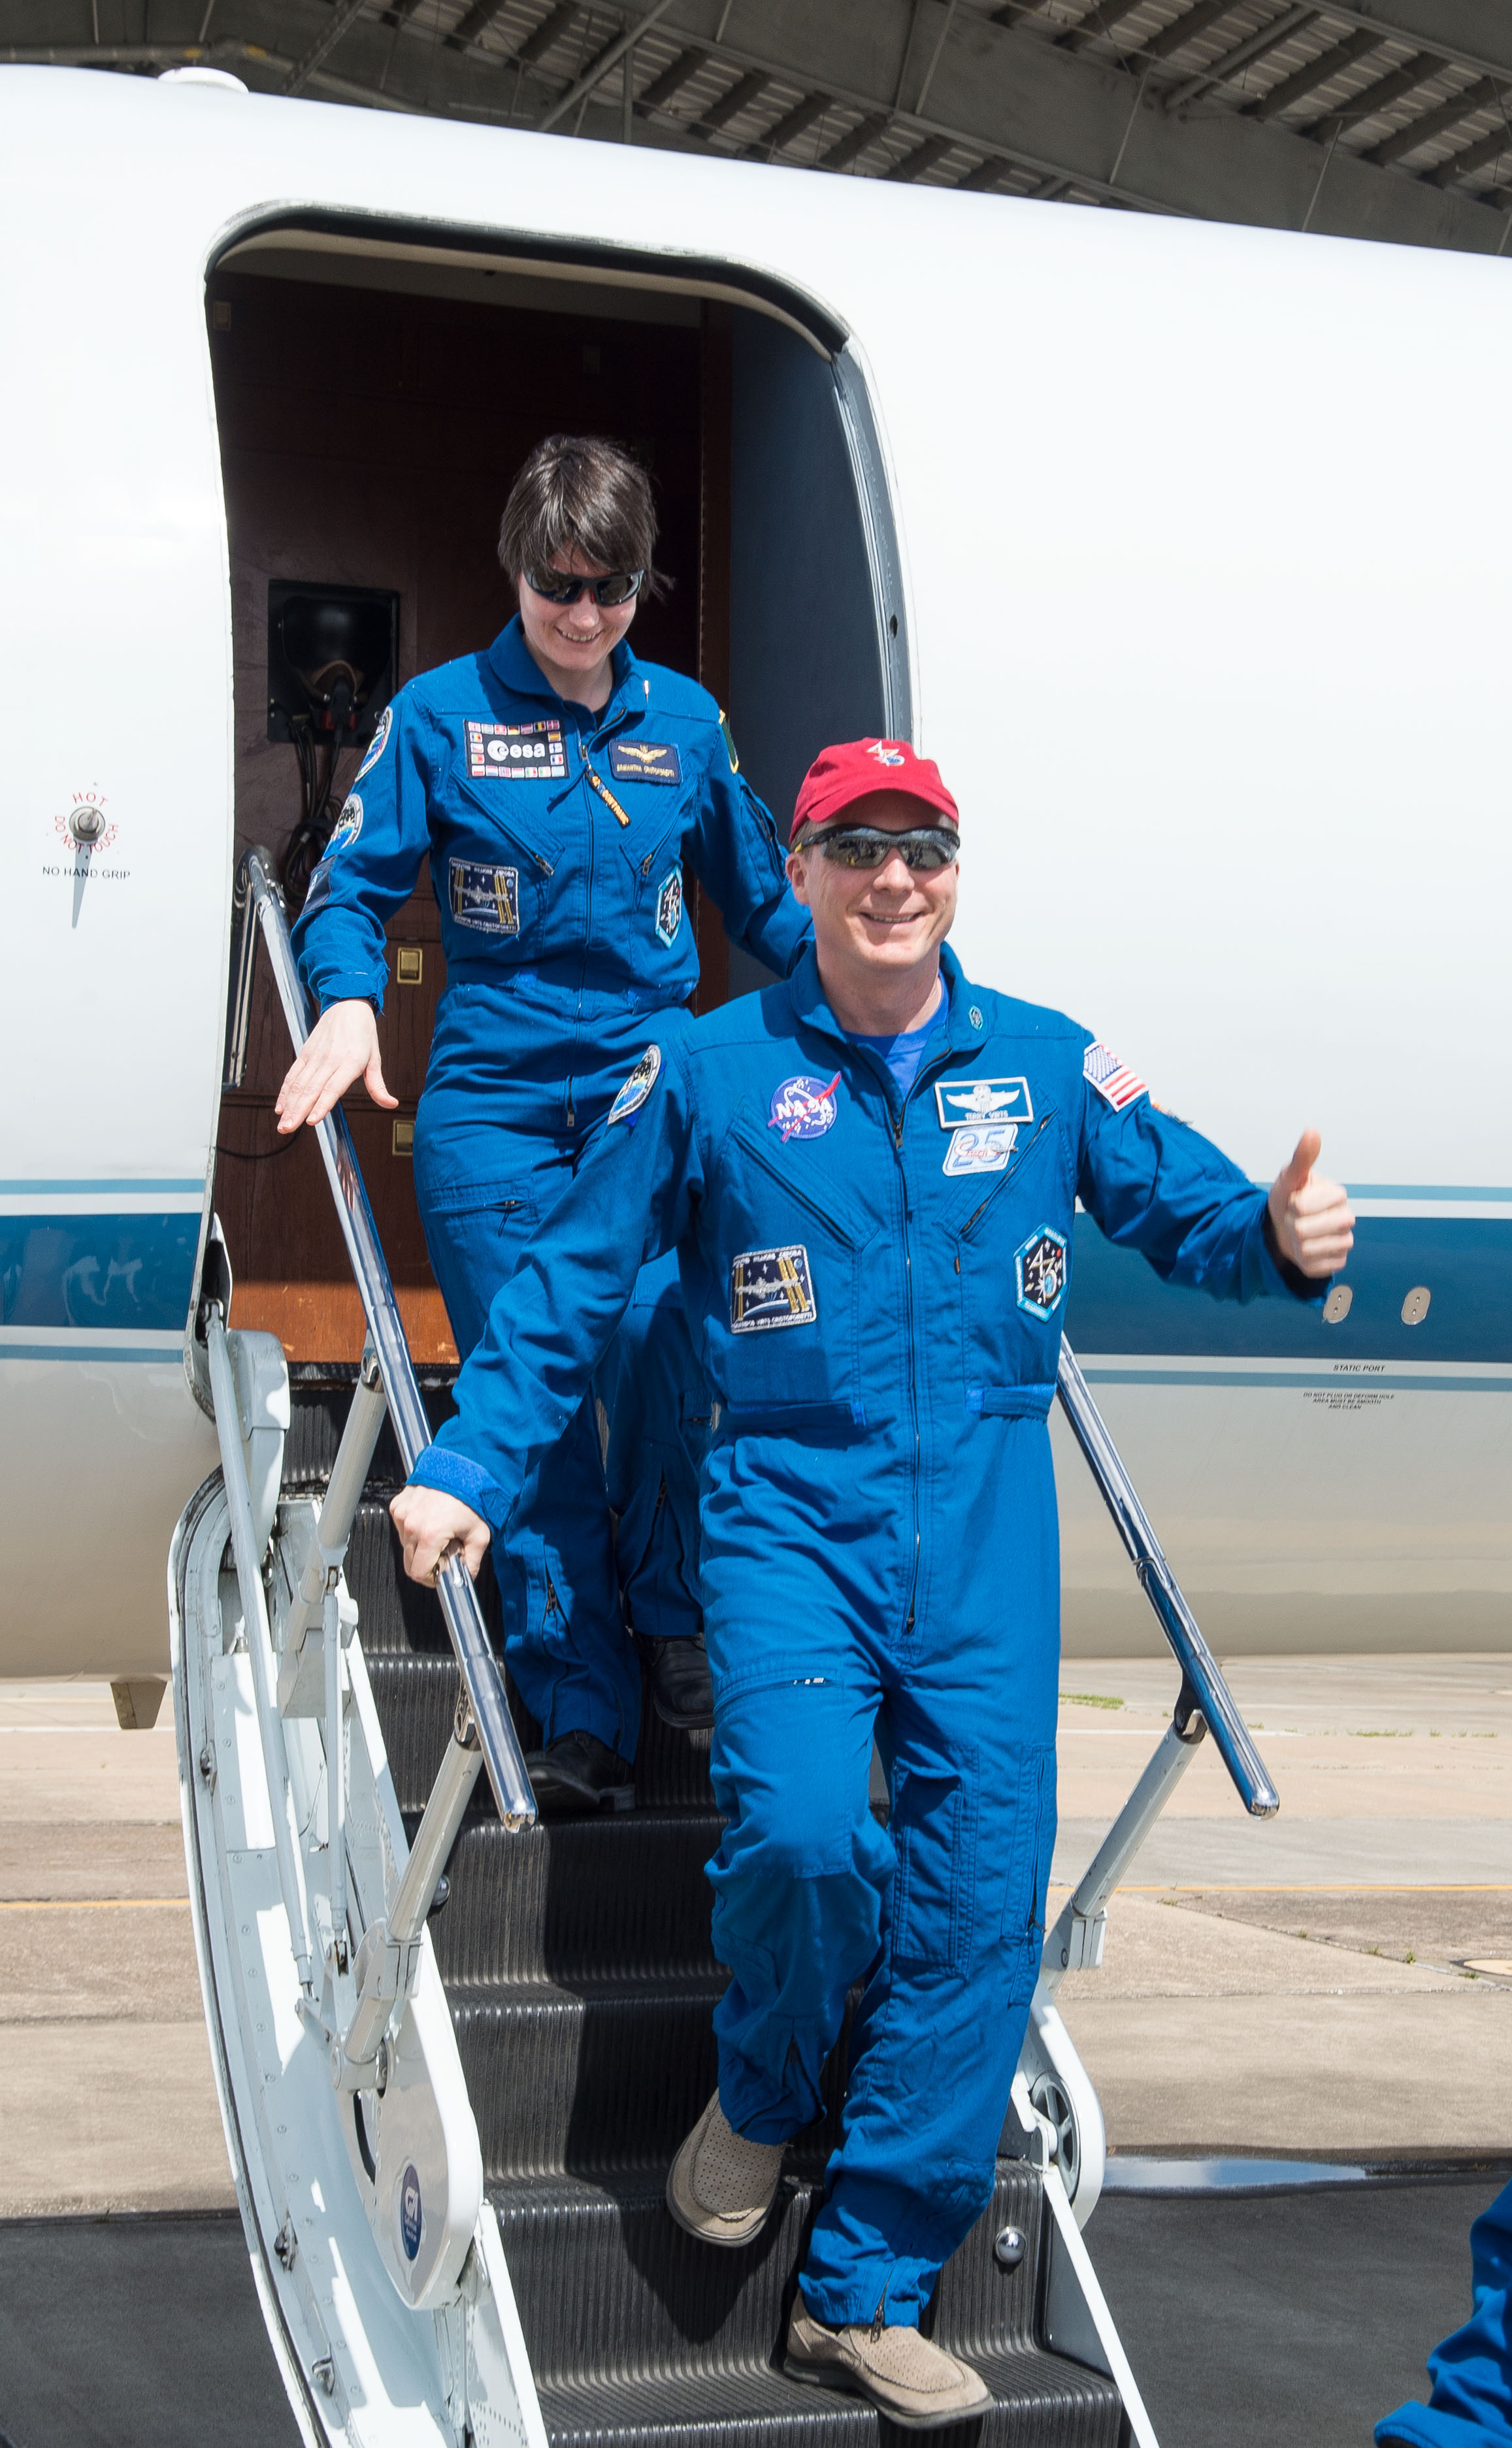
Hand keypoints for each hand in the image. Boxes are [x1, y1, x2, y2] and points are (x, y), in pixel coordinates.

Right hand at [275, 998, 396, 1131]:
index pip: (333, 1088)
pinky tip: (280, 1107)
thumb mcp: (375, 1057)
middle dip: (298, 1111)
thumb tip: (390, 1103)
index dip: (321, 1105)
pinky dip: (284, 1092)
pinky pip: (292, 1075)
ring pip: (298, 1084)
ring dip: (289, 1106)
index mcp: (350, 1061)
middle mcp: (329, 1059)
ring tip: (282, 1124)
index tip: (311, 1121)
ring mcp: (315, 1057)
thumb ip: (378, 1085)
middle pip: (310, 1089)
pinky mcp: (305, 1054)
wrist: (347, 1004)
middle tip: (287, 1129)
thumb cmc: (363, 1032)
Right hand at [390, 1486, 490, 1584]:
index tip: (440, 1573)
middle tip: (444, 1553)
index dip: (431, 1578)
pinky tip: (430, 1521)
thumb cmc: (471, 1497)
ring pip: (405, 1545)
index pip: (418, 1573)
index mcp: (429, 1535)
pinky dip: (414, 1529)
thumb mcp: (479, 1534)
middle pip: (409, 1562)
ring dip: (419, 1546)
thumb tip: (466, 1577)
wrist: (462, 1468)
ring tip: (439, 1533)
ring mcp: (402, 1513)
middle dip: (426, 1563)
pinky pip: (402, 1528)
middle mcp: (411, 1525)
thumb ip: (472, 1562)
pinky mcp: (397, 1505)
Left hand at [1267, 1131, 1354, 1278]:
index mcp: (1337, 1194)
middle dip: (1290, 1225)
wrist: (1284, 1226)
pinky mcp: (1338, 1261)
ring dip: (1295, 1244)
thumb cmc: (1289, 1198)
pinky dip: (1303, 1261)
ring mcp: (1345, 1241)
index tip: (1293, 1201)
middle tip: (1294, 1219)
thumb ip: (1302, 1158)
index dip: (1290, 1206)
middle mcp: (1346, 1217)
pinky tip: (1306, 1250)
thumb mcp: (1289, 1177)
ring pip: (1308, 1250)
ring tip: (1299, 1234)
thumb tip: (1312, 1131)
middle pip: (1304, 1230)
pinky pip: (1314, 1267)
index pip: (1302, 1207)